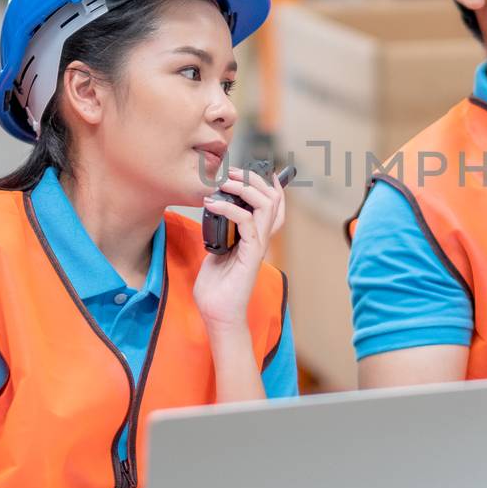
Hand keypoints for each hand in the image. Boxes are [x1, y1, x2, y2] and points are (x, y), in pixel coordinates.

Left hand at [192, 167, 286, 329]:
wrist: (218, 316)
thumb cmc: (216, 289)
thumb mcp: (217, 253)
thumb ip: (221, 235)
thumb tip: (213, 216)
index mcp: (255, 239)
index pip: (273, 207)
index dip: (268, 186)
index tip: (250, 172)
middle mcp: (260, 240)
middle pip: (273, 200)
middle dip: (254, 180)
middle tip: (232, 174)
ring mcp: (257, 247)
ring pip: (266, 206)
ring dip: (246, 188)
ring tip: (226, 182)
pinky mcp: (250, 255)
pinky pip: (247, 222)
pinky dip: (230, 208)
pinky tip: (213, 204)